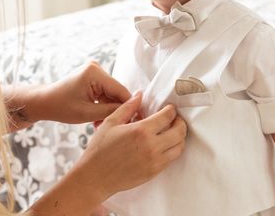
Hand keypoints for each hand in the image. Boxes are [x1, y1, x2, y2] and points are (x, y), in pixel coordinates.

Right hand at [29, 94, 186, 214]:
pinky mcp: (154, 172)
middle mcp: (151, 146)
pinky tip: (165, 145)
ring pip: (179, 146)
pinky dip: (173, 150)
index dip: (171, 110)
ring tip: (172, 132)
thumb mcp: (111, 123)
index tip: (169, 108)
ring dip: (179, 137)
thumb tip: (139, 95)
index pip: (168, 116)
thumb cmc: (100, 150)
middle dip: (180, 122)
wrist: (94, 178)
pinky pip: (171, 159)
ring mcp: (154, 161)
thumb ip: (128, 107)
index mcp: (141, 131)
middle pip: (179, 131)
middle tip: (175, 119)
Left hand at [30, 61, 131, 123]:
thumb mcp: (87, 113)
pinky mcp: (93, 77)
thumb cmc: (61, 107)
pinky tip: (98, 117)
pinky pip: (105, 92)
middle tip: (112, 126)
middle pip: (116, 92)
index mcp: (95, 73)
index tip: (133, 120)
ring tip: (101, 124)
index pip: (120, 90)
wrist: (43, 102)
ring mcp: (95, 71)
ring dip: (108, 109)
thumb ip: (111, 110)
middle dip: (115, 109)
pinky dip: (103, 105)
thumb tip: (132, 109)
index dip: (128, 106)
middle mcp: (97, 68)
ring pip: (111, 94)